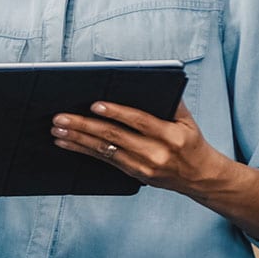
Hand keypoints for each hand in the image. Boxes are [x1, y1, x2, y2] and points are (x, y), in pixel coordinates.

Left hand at [50, 98, 220, 192]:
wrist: (200, 177)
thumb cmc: (191, 142)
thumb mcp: (187, 120)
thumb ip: (171, 101)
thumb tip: (149, 80)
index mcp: (170, 135)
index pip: (139, 121)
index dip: (116, 112)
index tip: (94, 105)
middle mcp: (155, 153)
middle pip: (114, 137)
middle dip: (84, 125)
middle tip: (61, 117)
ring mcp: (143, 166)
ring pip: (104, 150)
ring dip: (77, 139)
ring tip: (58, 129)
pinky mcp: (134, 174)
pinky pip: (104, 160)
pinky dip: (82, 150)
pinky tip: (67, 142)